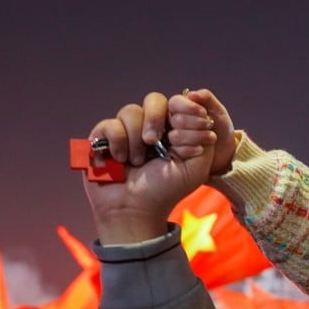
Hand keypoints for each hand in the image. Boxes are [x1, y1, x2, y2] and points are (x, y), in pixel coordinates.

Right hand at [82, 92, 216, 243]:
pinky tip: (120, 160)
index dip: (184, 108)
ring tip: (137, 162)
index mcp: (172, 131)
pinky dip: (118, 143)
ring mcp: (126, 130)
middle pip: (154, 99)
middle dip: (156, 118)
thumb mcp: (196, 168)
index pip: (178, 104)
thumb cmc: (166, 190)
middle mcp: (149, 127)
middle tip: (154, 141)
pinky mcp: (104, 136)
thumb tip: (204, 116)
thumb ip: (204, 140)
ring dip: (136, 139)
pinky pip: (111, 124)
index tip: (187, 123)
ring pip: (131, 111)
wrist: (135, 209)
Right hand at [170, 89, 236, 176]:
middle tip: (210, 125)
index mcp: (181, 108)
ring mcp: (172, 138)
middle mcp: (173, 121)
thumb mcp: (218, 110)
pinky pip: (176, 151)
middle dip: (195, 123)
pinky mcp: (174, 153)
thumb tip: (191, 94)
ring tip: (212, 138)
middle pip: (175, 119)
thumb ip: (206, 98)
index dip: (189, 107)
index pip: (175, 103)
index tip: (204, 112)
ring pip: (174, 136)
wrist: (226, 152)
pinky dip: (191, 149)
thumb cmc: (221, 129)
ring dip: (195, 137)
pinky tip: (201, 149)